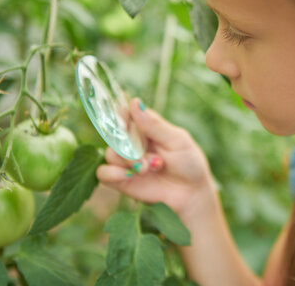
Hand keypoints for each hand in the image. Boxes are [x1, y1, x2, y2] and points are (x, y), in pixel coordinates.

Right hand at [96, 98, 213, 215]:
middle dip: (131, 145)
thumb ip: (154, 124)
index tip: (129, 124)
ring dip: (129, 161)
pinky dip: (112, 173)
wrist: (191, 193)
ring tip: (147, 169)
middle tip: (149, 156)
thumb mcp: (177, 140)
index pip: (125, 113)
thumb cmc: (189, 162)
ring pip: (111, 153)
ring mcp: (126, 160)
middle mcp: (133, 141)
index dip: (123, 117)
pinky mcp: (120, 179)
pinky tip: (129, 175)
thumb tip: (134, 101)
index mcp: (146, 126)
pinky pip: (103, 172)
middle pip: (116, 134)